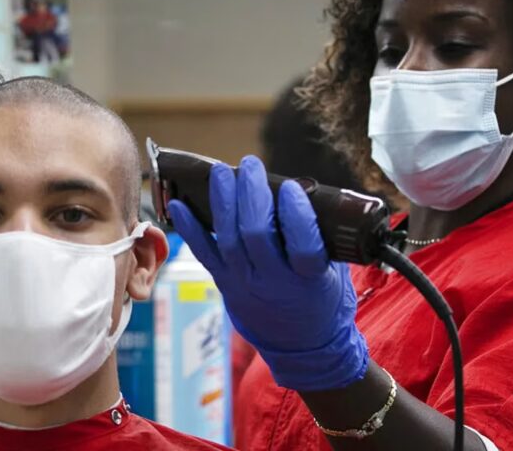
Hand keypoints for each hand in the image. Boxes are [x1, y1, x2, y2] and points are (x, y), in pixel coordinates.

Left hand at [168, 156, 367, 391]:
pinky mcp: (226, 285)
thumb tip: (304, 192)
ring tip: (221, 173)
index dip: (295, 214)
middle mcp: (275, 283)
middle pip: (257, 235)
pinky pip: (204, 254)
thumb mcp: (335, 271)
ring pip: (228, 240)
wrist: (303, 347)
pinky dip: (189, 228)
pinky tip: (178, 204)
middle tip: (249, 165)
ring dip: (223, 202)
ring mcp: (245, 285)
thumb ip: (322, 237)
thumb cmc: (322, 299)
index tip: (289, 187)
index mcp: (310, 279)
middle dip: (251, 195)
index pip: (302, 244)